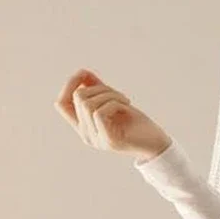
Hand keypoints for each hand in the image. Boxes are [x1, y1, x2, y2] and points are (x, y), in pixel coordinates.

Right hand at [53, 68, 170, 160]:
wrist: (158, 144)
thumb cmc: (138, 124)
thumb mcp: (115, 102)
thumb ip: (98, 89)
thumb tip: (83, 73)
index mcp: (85, 127)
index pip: (61, 104)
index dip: (69, 84)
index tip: (87, 75)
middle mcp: (87, 135)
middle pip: (77, 98)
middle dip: (99, 87)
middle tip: (119, 94)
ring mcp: (96, 140)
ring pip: (87, 103)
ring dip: (108, 94)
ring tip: (124, 100)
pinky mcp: (109, 141)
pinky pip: (100, 112)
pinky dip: (114, 103)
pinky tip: (127, 106)